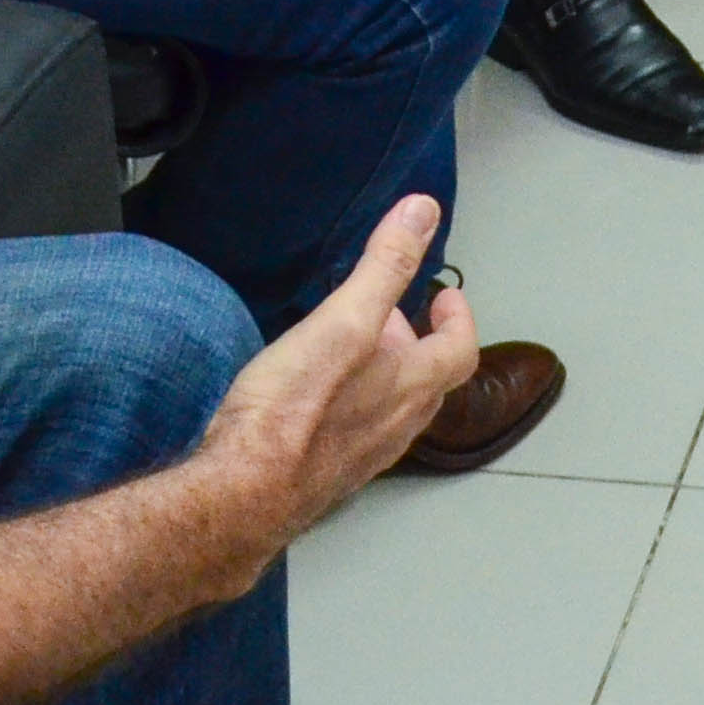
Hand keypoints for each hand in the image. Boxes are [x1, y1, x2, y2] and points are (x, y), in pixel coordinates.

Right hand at [189, 193, 477, 551]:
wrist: (243, 496)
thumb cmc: (296, 405)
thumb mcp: (343, 320)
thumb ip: (386, 266)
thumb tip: (425, 208)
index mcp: (412, 388)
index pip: (460, 351)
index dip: (460, 321)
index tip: (446, 298)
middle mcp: (396, 428)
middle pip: (427, 383)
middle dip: (416, 343)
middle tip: (391, 315)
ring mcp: (361, 460)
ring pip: (392, 412)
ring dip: (385, 376)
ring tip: (352, 350)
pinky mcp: (324, 479)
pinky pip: (356, 436)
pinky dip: (353, 407)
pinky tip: (316, 400)